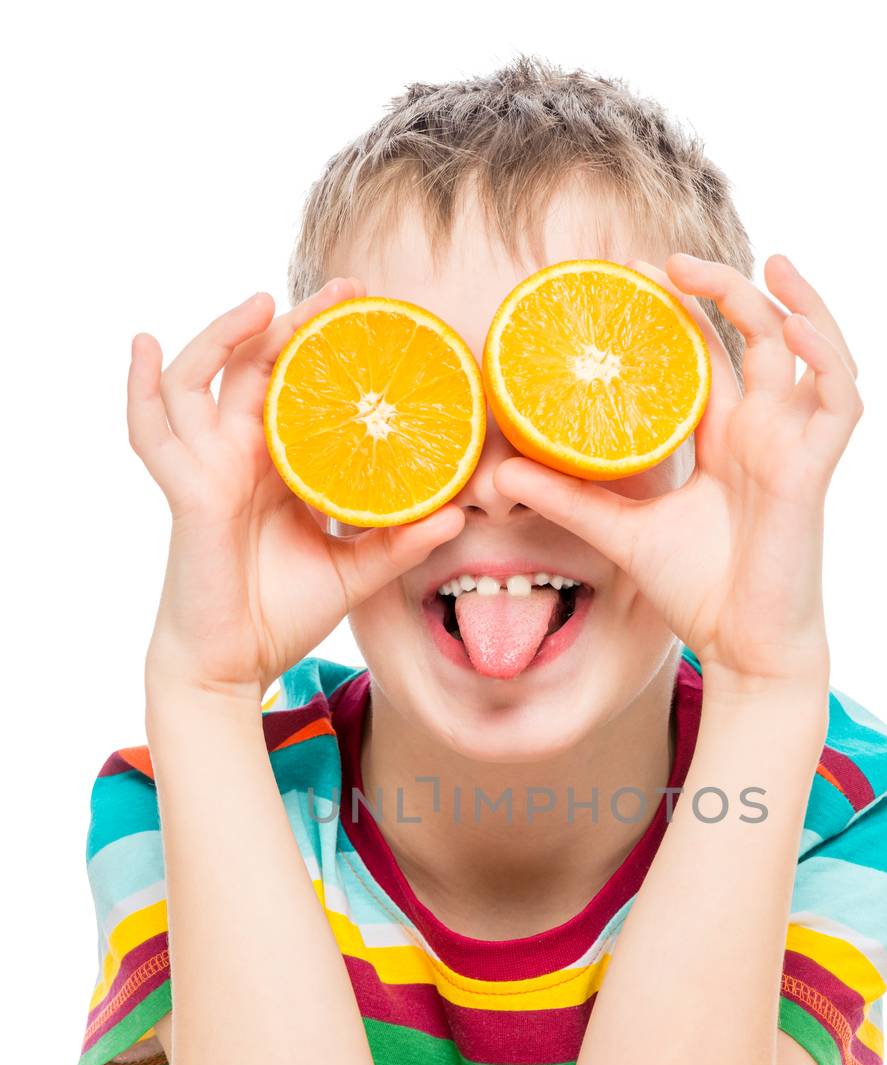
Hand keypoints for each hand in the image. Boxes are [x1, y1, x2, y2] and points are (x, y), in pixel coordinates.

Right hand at [129, 278, 464, 699]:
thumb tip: (459, 513)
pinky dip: (139, 386)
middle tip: (347, 291)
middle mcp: (239, 454)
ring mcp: (208, 466)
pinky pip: (154, 430)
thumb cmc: (281, 612)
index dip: (325, 348)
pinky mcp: (189, 490)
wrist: (235, 664)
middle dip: (296, 322)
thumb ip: (399, 541)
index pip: (300, 387)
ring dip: (225, 333)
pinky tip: (140, 345)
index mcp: (279, 464)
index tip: (373, 315)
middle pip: (257, 365)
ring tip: (266, 302)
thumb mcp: (354, 571)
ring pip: (201, 377)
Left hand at [493, 255, 862, 695]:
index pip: (708, 353)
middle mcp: (763, 429)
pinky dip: (826, 358)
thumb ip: (568, 497)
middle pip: (757, 333)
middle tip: (667, 261)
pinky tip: (798, 329)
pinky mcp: (815, 469)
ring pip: (811, 349)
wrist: (741, 647)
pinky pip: (839, 400)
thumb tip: (500, 471)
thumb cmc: (697, 591)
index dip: (681, 307)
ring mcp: (793, 444)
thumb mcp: (620, 532)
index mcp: (724, 436)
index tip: (633, 271)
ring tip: (760, 263)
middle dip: (722, 287)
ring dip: (792, 301)